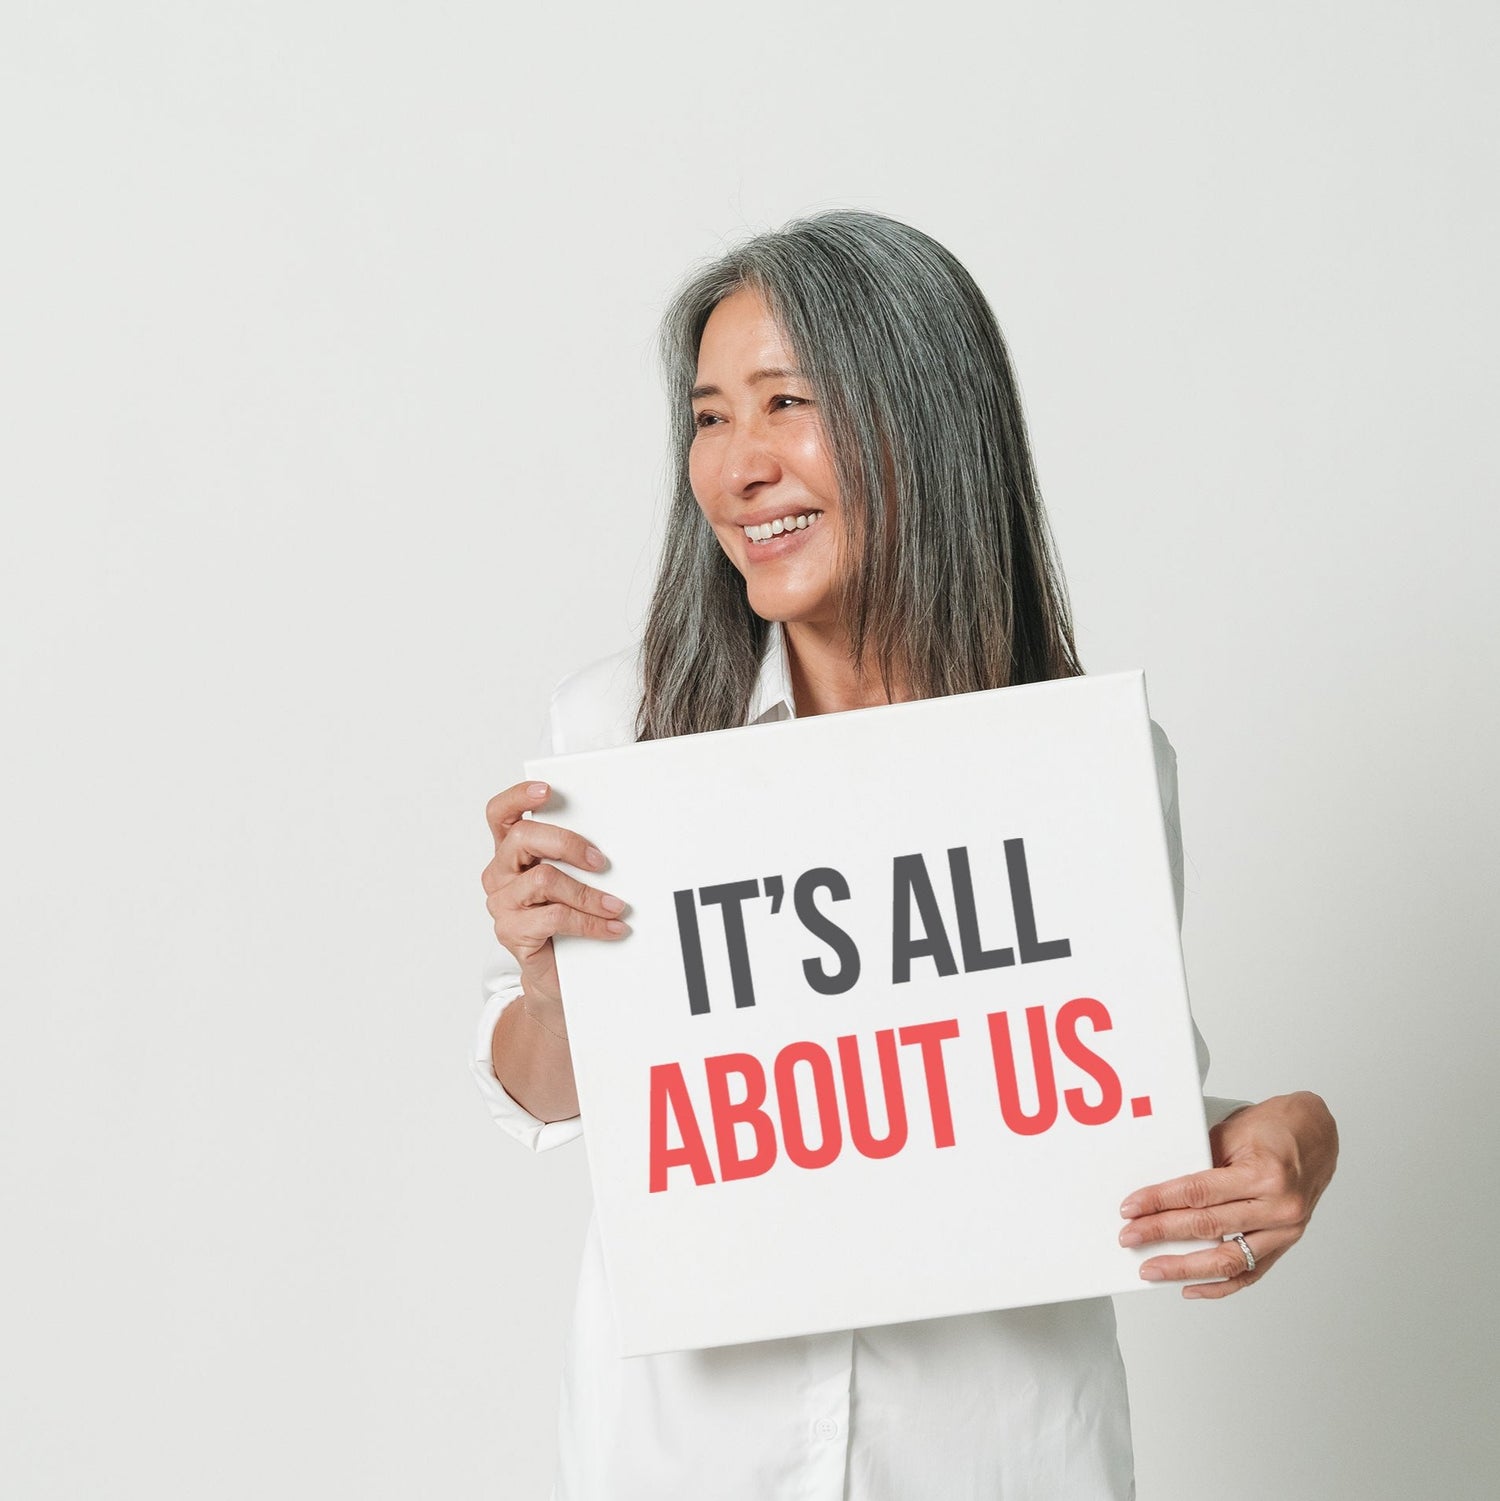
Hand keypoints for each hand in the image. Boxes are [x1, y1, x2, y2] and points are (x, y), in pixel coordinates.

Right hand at [481, 780, 629, 1018]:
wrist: (555, 977)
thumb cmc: (565, 922)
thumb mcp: (570, 881)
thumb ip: (575, 858)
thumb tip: (615, 841)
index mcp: (511, 853)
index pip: (500, 814)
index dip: (518, 797)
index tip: (547, 790)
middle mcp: (500, 874)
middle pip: (522, 838)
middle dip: (566, 843)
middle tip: (600, 860)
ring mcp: (502, 904)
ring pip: (544, 879)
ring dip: (588, 893)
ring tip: (616, 906)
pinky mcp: (512, 932)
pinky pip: (555, 917)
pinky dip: (590, 922)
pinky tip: (612, 928)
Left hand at [1117, 1091, 1338, 1297]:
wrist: (1317, 1134)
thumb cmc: (1274, 1128)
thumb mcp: (1232, 1133)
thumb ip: (1202, 1164)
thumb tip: (1163, 1193)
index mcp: (1263, 1175)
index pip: (1198, 1193)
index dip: (1160, 1202)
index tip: (1131, 1209)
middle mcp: (1278, 1207)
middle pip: (1208, 1227)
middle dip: (1162, 1234)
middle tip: (1130, 1238)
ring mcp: (1285, 1231)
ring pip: (1228, 1260)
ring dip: (1185, 1268)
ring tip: (1153, 1271)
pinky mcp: (1285, 1243)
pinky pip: (1251, 1273)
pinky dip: (1220, 1284)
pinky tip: (1191, 1287)